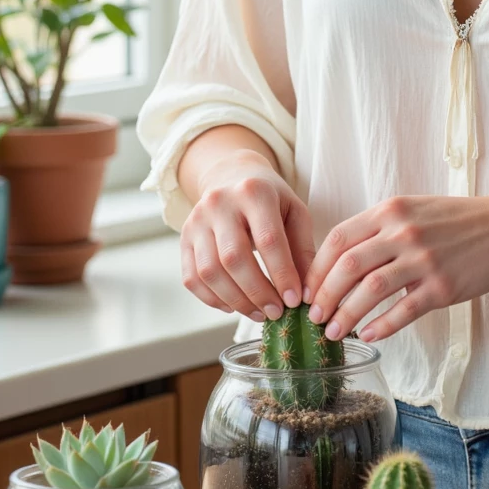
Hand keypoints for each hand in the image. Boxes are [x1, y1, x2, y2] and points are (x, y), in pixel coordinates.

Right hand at [180, 150, 316, 319]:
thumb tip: (305, 292)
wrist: (231, 176)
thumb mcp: (294, 212)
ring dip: (235, 300)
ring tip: (258, 312)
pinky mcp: (183, 238)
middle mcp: (219, 203)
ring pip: (209, 271)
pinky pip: (191, 278)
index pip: (268, 239)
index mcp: (254, 192)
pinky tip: (233, 306)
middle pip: (234, 257)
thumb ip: (302, 249)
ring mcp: (196, 220)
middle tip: (276, 312)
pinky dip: (212, 299)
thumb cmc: (270, 199)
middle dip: (257, 292)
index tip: (294, 300)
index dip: (282, 274)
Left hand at [302, 189, 488, 343]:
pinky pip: (403, 311)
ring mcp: (424, 260)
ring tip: (335, 331)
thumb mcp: (414, 209)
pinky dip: (381, 326)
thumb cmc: (458, 220)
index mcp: (392, 211)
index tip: (308, 288)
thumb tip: (342, 258)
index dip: (316, 268)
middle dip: (324, 295)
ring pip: (370, 290)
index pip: (338, 239)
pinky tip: (370, 335)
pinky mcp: (443, 286)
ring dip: (346, 314)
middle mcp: (403, 232)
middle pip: (347, 266)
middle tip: (314, 316)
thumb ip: (380, 227)